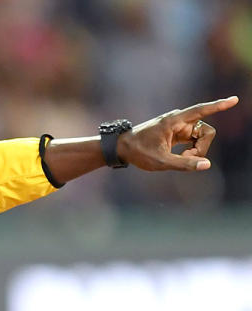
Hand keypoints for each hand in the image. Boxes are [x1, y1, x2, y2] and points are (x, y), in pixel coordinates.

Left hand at [118, 96, 238, 171]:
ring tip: (181, 157)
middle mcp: (179, 120)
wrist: (123, 148)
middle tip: (187, 157)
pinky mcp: (178, 133)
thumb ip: (184, 163)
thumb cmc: (138, 152)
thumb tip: (206, 165)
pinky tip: (183, 155)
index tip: (234, 99)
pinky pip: (195, 140)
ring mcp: (179, 126)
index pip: (201, 110)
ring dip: (196, 150)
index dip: (219, 106)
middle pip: (206, 131)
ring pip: (202, 137)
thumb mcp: (160, 161)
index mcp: (174, 121)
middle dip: (202, 147)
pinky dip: (192, 150)